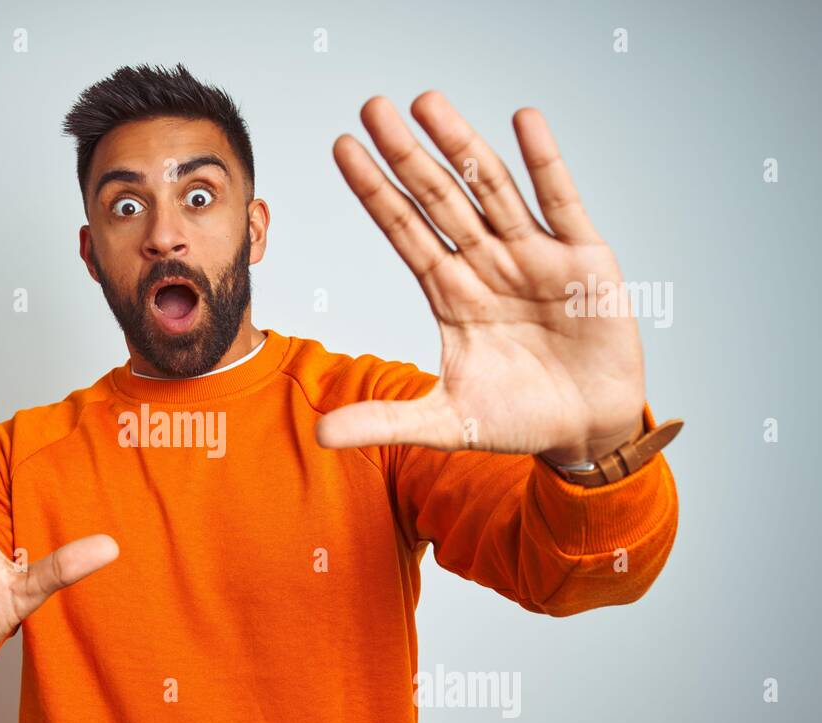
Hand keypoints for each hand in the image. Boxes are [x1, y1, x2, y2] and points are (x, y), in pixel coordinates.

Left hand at [316, 92, 645, 463]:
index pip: (403, 231)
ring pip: (490, 189)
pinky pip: (562, 202)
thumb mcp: (444, 423)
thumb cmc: (516, 419)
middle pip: (438, 199)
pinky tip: (524, 120)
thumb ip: (384, 422)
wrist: (586, 433)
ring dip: (461, 145)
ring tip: (427, 103)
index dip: (375, 191)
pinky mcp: (585, 261)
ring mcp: (534, 257)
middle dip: (405, 155)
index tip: (342, 148)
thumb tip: (318, 436)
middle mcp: (487, 264)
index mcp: (451, 294)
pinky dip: (545, 162)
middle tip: (371, 107)